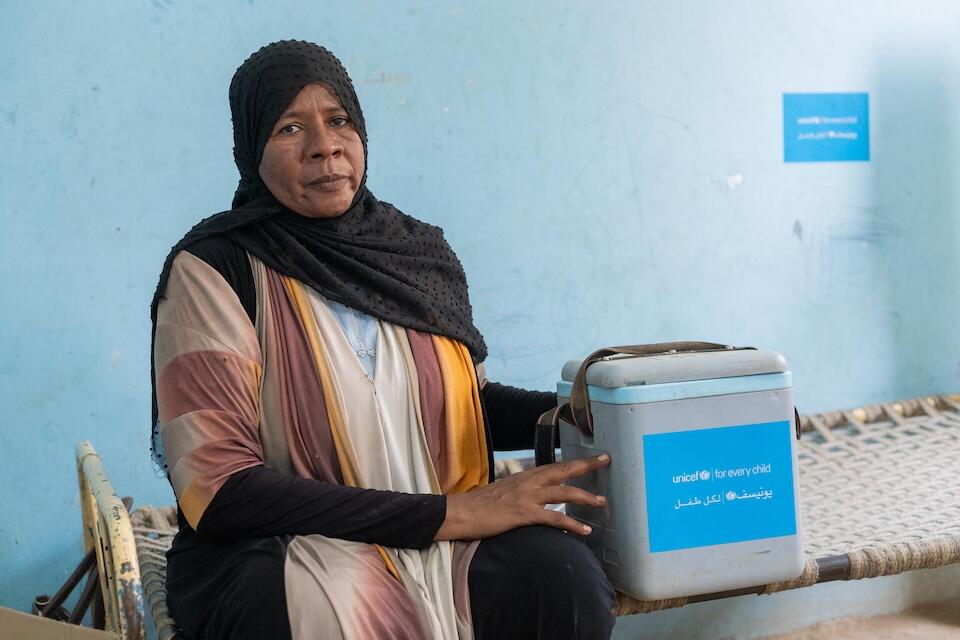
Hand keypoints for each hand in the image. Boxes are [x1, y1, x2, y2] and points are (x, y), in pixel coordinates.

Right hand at [434, 454, 609, 540]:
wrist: (460, 512)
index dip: (574, 462)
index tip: (592, 456)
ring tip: (602, 502)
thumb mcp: (503, 491)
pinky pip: (554, 518)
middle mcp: (528, 481)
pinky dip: (572, 523)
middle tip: (606, 460)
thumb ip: (521, 491)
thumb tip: (532, 496)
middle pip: (563, 470)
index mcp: (524, 476)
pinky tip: (585, 530)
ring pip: (564, 492)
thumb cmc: (479, 505)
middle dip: (586, 465)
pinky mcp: (524, 513)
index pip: (555, 465)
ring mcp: (527, 496)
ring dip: (585, 496)